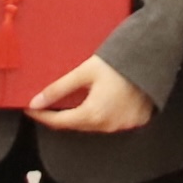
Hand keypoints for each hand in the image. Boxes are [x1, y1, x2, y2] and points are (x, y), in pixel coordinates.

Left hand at [30, 54, 155, 135]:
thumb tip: (36, 102)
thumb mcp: (84, 72)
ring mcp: (123, 125)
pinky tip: (102, 101)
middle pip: (77, 125)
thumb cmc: (117, 63)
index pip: (59, 122)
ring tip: (76, 100)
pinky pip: (113, 123)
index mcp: (93, 114)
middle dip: (62, 116)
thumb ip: (58, 89)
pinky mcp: (136, 121)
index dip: (42, 116)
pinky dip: (104, 115)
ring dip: (83, 116)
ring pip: (95, 125)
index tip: (30, 109)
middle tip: (50, 103)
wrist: (152, 57)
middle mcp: (108, 125)